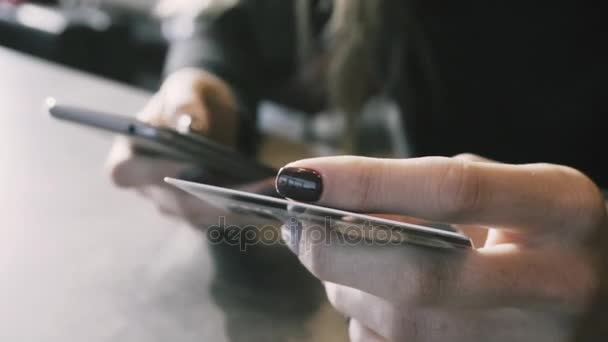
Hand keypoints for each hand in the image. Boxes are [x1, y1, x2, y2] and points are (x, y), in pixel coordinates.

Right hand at [106, 68, 270, 227]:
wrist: (210, 113)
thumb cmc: (189, 96)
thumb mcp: (185, 85)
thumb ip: (183, 99)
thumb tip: (190, 124)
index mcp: (128, 156)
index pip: (126, 173)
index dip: (155, 174)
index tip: (191, 167)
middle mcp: (149, 188)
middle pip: (176, 202)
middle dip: (216, 197)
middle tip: (253, 189)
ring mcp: (177, 205)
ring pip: (205, 216)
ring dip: (239, 209)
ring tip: (272, 194)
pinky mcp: (205, 212)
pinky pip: (224, 217)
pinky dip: (249, 210)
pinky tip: (275, 199)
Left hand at [276, 154, 606, 340]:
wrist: (599, 292)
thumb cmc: (539, 228)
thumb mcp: (508, 187)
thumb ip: (430, 192)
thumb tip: (334, 211)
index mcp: (561, 211)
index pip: (451, 190)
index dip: (366, 182)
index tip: (301, 176)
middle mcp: (554, 285)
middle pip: (417, 279)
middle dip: (334, 253)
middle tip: (296, 227)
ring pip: (400, 328)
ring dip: (345, 290)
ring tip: (339, 259)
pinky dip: (367, 323)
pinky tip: (373, 299)